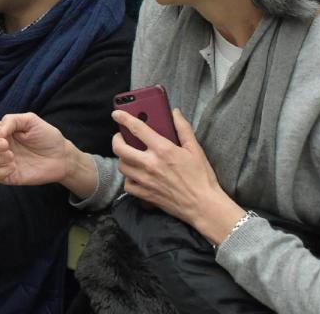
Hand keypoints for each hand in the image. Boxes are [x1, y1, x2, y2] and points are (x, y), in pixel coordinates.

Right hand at [0, 113, 71, 184]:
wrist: (61, 156)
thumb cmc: (47, 137)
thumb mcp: (31, 120)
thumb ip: (12, 120)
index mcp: (3, 132)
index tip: (5, 133)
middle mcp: (0, 147)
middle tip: (7, 145)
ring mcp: (4, 162)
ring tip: (11, 157)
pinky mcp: (10, 176)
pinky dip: (0, 172)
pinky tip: (14, 167)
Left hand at [112, 108, 239, 236]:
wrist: (203, 205)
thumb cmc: (201, 177)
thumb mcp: (195, 149)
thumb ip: (183, 129)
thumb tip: (175, 112)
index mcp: (163, 150)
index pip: (137, 129)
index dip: (124, 118)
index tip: (116, 114)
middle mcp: (150, 164)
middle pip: (120, 148)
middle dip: (116, 140)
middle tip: (121, 137)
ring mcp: (145, 180)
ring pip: (121, 166)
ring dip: (122, 158)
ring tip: (129, 155)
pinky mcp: (144, 195)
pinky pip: (127, 184)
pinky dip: (128, 178)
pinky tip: (135, 175)